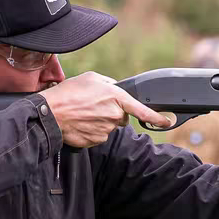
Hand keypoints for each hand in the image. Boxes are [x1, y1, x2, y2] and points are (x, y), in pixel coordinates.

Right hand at [39, 72, 170, 147]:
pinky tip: (80, 122)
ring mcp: (106, 130)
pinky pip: (99, 135)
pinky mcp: (97, 140)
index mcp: (116, 98)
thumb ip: (109, 84)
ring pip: (110, 126)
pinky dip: (92, 129)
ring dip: (100, 120)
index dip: (157, 118)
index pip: (142, 110)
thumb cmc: (68, 93)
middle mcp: (115, 116)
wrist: (50, 113)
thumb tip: (117, 89)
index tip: (167, 122)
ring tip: (83, 112)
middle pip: (122, 117)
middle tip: (93, 105)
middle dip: (112, 112)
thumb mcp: (91, 78)